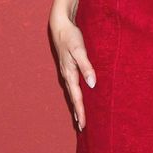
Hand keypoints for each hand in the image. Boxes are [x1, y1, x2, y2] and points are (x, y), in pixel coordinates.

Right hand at [50, 12, 95, 129]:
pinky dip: (76, 93)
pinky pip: (73, 84)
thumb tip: (92, 84)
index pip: (77, 97)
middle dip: (77, 112)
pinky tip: (80, 94)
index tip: (83, 125)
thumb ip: (86, 66)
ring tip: (80, 116)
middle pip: (73, 98)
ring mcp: (67, 71)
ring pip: (72, 92)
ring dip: (76, 104)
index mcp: (69, 74)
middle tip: (81, 127)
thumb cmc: (71, 37)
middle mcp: (67, 75)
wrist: (61, 25)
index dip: (80, 111)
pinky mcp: (69, 66)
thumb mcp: (80, 51)